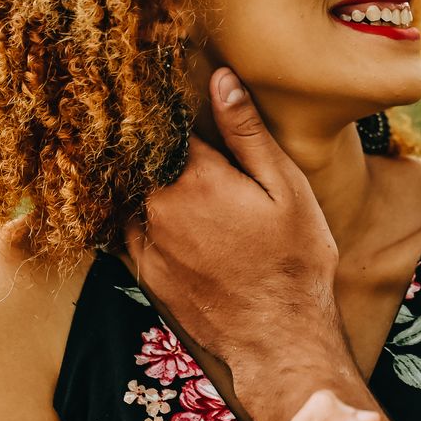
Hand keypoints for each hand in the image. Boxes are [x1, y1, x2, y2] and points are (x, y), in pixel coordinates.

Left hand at [125, 67, 344, 382]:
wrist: (278, 341)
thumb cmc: (294, 262)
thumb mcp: (286, 190)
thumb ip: (247, 134)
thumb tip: (220, 78)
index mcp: (194, 178)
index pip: (164, 121)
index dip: (169, 102)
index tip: (167, 84)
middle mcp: (158, 207)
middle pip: (142, 154)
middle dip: (153, 137)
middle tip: (164, 122)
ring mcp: (145, 242)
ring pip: (130, 190)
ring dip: (143, 174)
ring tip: (165, 166)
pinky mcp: (143, 271)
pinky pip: (126, 227)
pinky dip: (137, 211)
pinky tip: (160, 209)